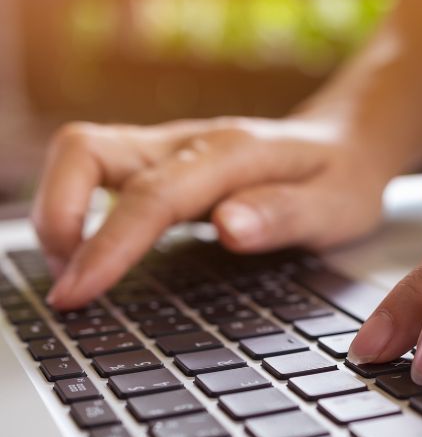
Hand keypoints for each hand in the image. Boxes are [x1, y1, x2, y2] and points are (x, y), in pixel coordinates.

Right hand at [34, 117, 390, 309]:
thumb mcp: (336, 208)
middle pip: (87, 150)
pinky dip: (79, 212)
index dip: (108, 245)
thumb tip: (229, 228)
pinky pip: (99, 174)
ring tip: (74, 275)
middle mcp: (190, 143)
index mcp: (233, 154)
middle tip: (69, 284)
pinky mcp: (161, 164)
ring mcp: (170, 150)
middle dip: (58, 214)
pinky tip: (93, 255)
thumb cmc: (342, 182)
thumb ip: (285, 216)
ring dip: (61, 212)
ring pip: (83, 156)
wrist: (348, 144)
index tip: (78, 293)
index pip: (152, 196)